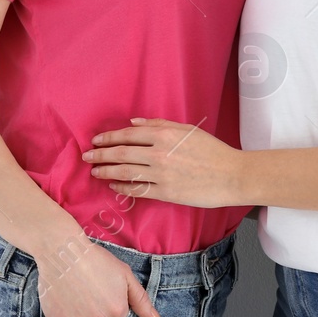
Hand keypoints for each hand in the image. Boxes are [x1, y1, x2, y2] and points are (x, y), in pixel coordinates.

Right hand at [34, 239, 158, 316]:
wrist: (63, 252)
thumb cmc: (96, 261)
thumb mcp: (125, 275)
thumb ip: (141, 299)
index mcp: (118, 312)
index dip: (113, 303)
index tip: (104, 291)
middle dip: (100, 313)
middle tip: (91, 292)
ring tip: (79, 295)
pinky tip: (67, 301)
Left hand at [85, 118, 242, 208]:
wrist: (231, 175)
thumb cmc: (212, 150)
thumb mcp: (188, 130)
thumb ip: (160, 125)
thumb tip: (134, 123)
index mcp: (165, 135)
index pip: (128, 135)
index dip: (109, 137)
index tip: (96, 140)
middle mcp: (159, 154)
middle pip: (122, 153)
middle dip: (101, 154)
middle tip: (87, 156)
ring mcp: (161, 175)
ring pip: (125, 171)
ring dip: (106, 171)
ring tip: (95, 172)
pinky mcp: (165, 193)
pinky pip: (138, 189)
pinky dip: (123, 187)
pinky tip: (114, 185)